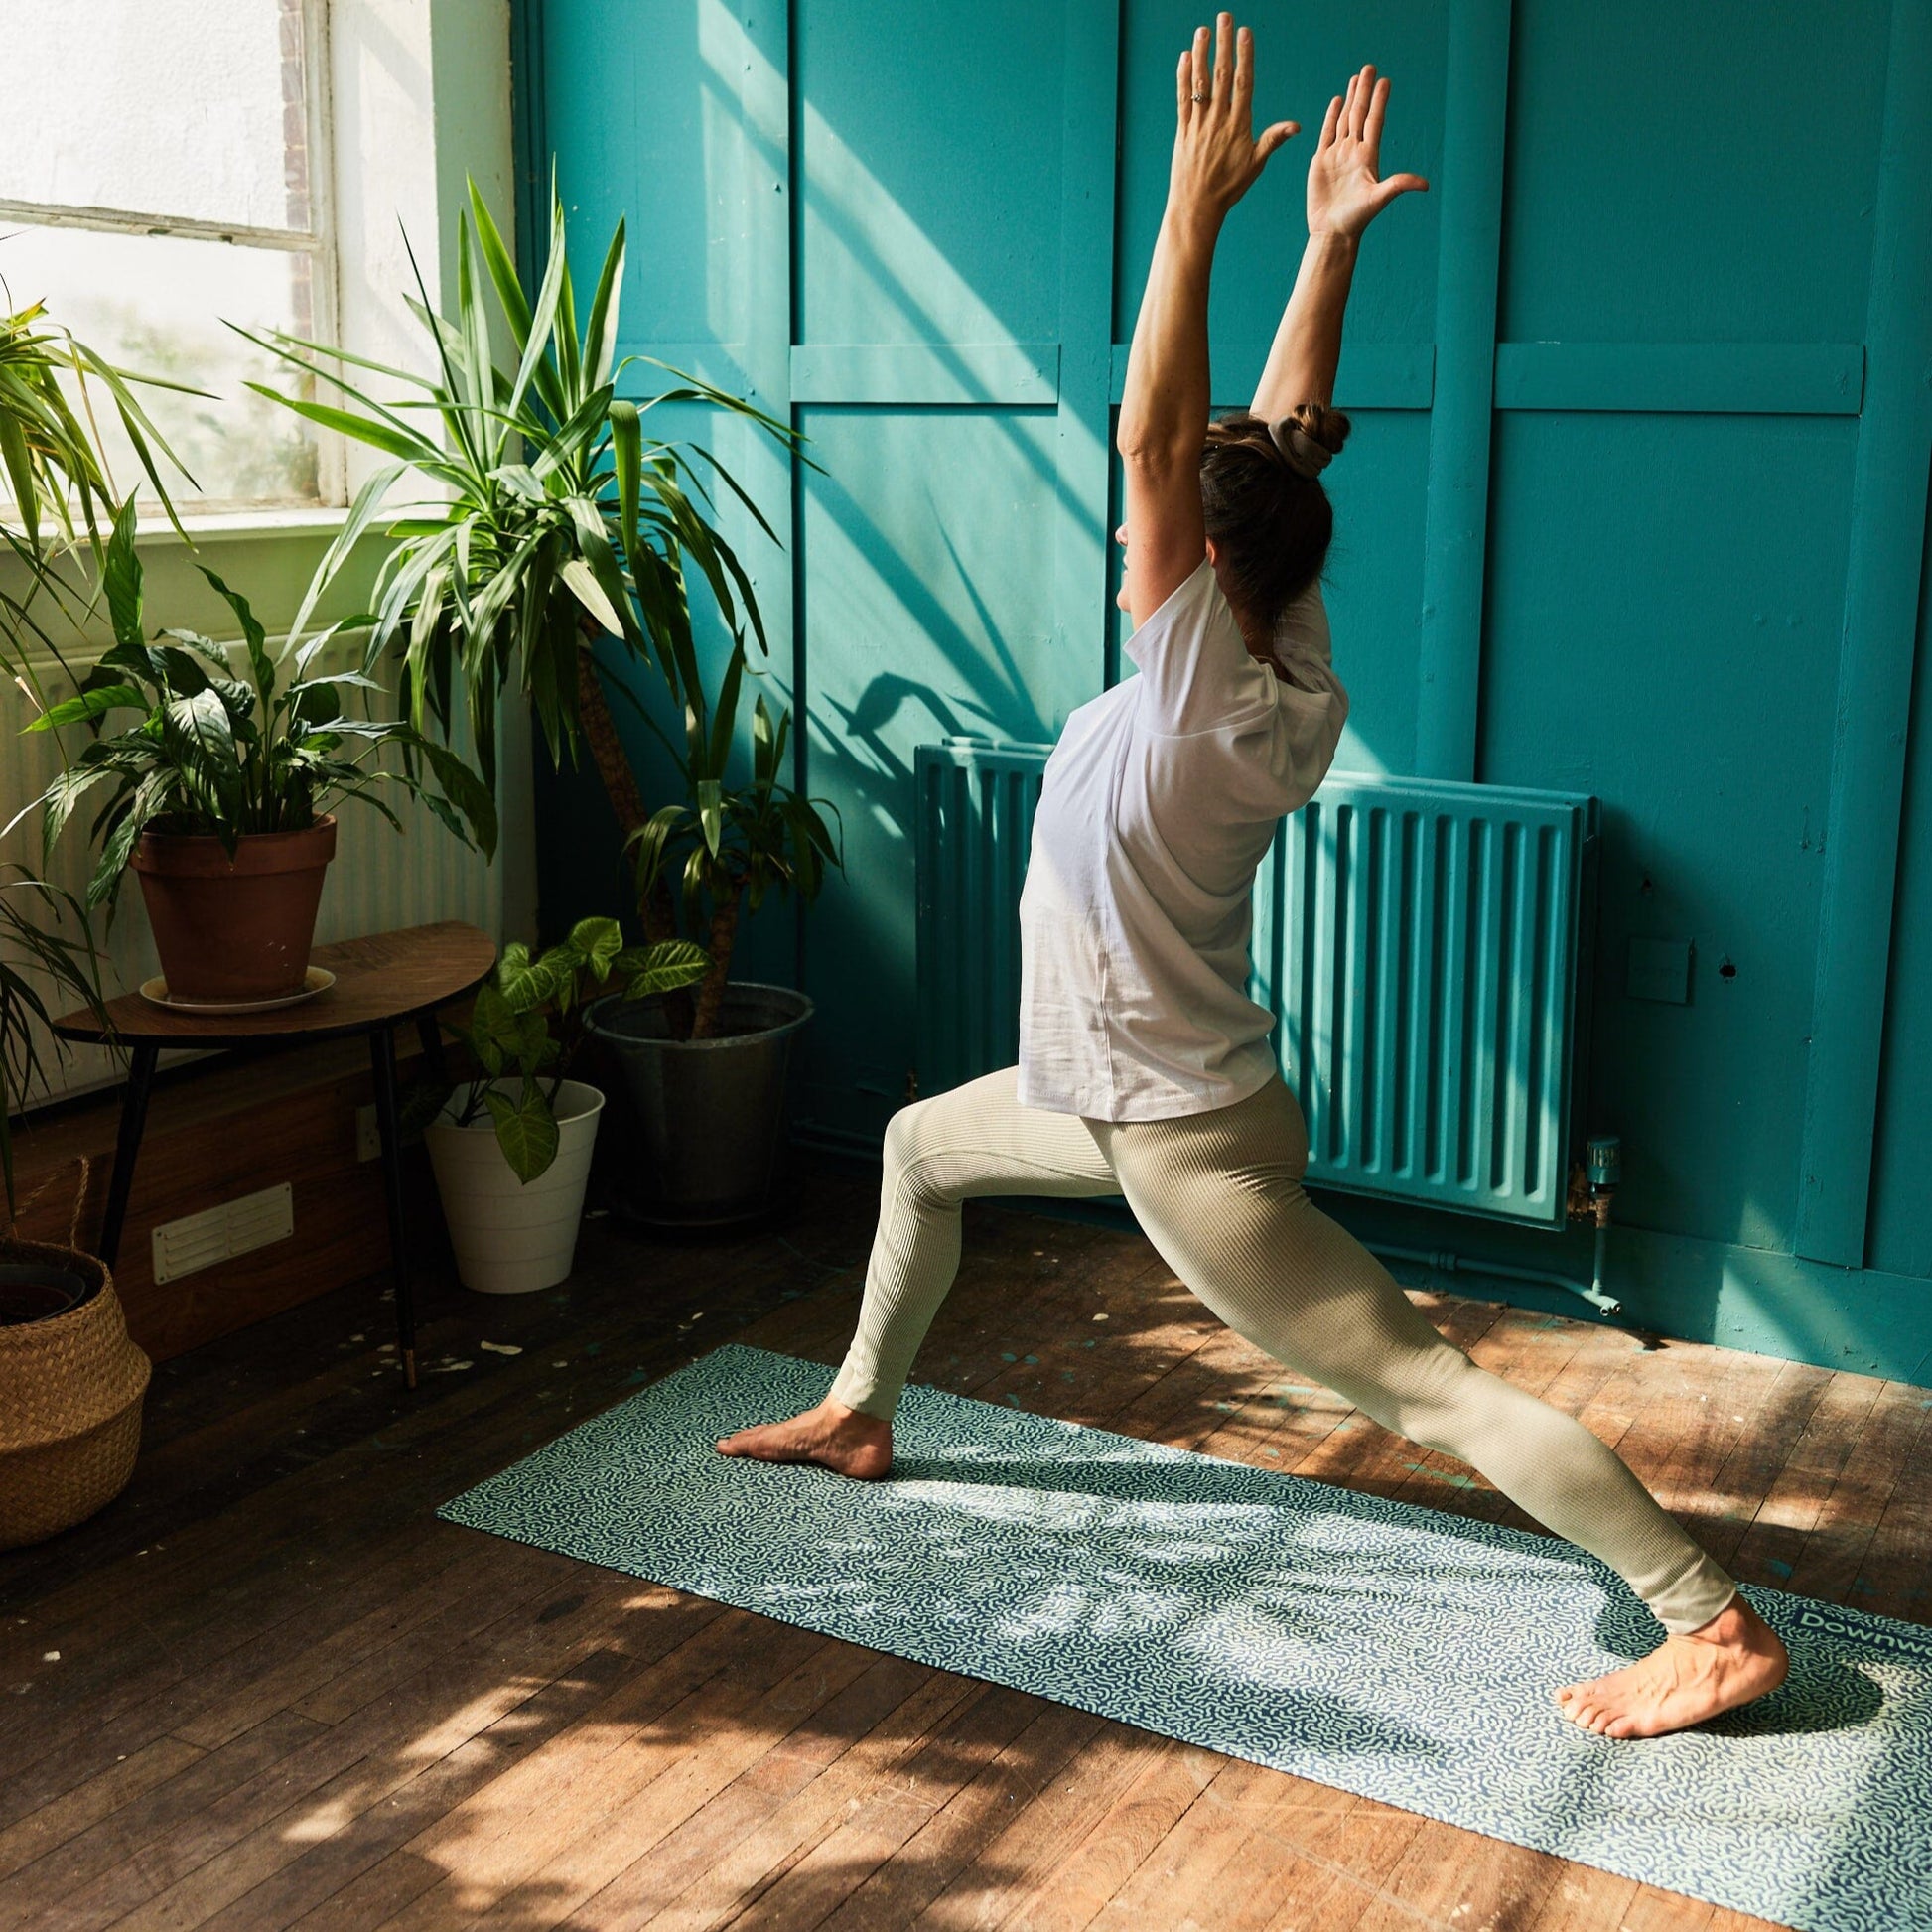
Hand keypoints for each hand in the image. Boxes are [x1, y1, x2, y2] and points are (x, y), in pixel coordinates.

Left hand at [1168, 15, 1298, 224]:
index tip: (1244, 33)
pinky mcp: (1183, 131)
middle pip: (1221, 75)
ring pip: (1200, 83)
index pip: (1243, 83)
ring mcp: (1199, 124)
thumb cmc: (1228, 188)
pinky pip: (1183, 99)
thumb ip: (1273, 140)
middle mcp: (1218, 121)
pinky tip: (1184, 58)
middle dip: (1223, 44)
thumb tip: (1297, 126)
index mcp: (1239, 125)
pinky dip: (1183, 77)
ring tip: (1202, 30)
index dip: (1244, 56)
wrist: (1197, 207)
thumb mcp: (1255, 164)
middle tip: (1224, 17)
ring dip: (1200, 54)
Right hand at [1306, 65, 1426, 238]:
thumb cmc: (1357, 218)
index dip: (1380, 101)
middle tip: (1370, 68)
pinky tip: (1337, 101)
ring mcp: (1337, 154)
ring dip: (1351, 99)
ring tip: (1356, 79)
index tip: (1385, 81)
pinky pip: (1327, 133)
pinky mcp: (1321, 161)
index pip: (1375, 121)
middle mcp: (1354, 151)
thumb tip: (1425, 184)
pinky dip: (1332, 116)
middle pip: (1360, 114)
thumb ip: (1399, 185)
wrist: (1332, 232)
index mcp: (1369, 156)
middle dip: (1365, 91)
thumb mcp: (1379, 198)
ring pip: (1345, 119)